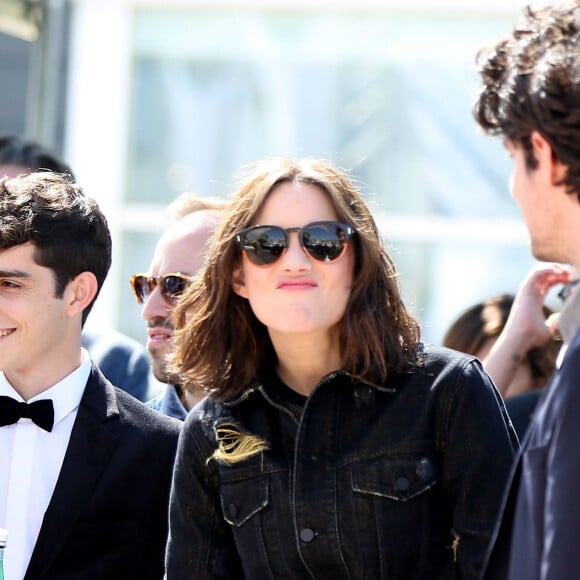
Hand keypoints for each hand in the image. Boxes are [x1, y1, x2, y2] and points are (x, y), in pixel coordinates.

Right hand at [482, 264, 570, 395]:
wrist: (521, 338)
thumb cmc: (532, 337)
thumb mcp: (549, 328)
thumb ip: (554, 323)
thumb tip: (561, 322)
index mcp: (535, 300)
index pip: (547, 282)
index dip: (559, 279)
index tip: (571, 281)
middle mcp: (530, 293)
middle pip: (543, 274)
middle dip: (558, 271)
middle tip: (570, 275)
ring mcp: (527, 290)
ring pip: (539, 270)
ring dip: (554, 268)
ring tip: (565, 272)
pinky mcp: (525, 289)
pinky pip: (536, 273)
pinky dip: (548, 269)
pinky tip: (559, 273)